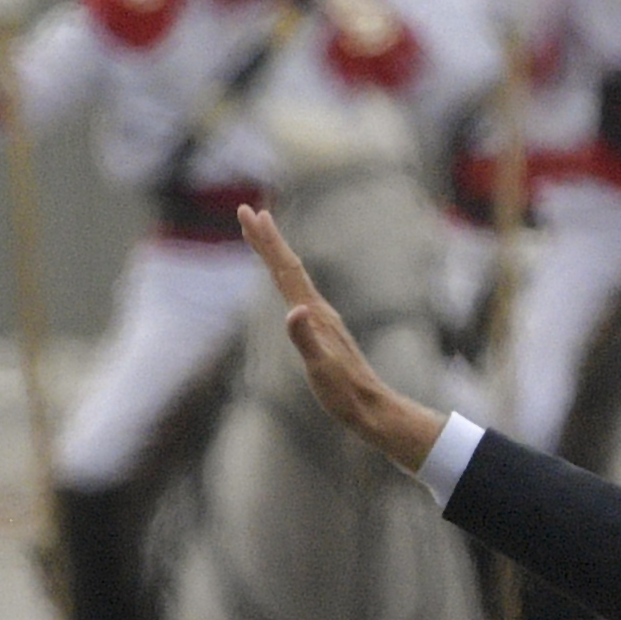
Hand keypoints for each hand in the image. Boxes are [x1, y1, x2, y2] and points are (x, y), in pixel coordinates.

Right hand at [239, 205, 444, 469]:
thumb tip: (294, 310)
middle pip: (289, 267)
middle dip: (267, 239)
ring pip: (293, 278)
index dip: (268, 243)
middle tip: (248, 211)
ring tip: (261, 235)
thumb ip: (306, 339)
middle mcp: (319, 311)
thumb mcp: (321, 368)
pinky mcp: (323, 332)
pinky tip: (286, 282)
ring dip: (275, 255)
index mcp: (315, 314)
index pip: (286, 270)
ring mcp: (322, 320)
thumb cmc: (345, 393)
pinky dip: (285, 280)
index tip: (252, 214)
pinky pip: (298, 295)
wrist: (372, 408)